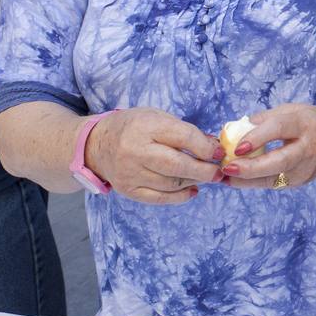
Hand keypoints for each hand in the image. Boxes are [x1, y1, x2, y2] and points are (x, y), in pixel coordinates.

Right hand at [85, 107, 222, 204]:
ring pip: (171, 183)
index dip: (206, 147)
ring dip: (194, 181)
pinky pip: (159, 198)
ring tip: (207, 177)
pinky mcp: (127, 190)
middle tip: (220, 171)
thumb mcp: (157, 117)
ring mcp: (130, 173)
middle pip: (178, 165)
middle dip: (205, 170)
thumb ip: (185, 130)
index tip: (220, 152)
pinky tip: (192, 190)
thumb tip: (214, 146)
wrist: (96, 144)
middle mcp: (135, 152)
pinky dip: (179, 196)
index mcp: (146, 127)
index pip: (183, 138)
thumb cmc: (134, 127)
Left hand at [220, 101, 315, 189]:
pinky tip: (236, 180)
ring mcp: (307, 168)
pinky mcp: (301, 181)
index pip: (279, 130)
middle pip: (279, 161)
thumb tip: (233, 130)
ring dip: (246, 180)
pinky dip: (253, 182)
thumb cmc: (308, 120)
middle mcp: (309, 147)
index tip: (237, 146)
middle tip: (227, 168)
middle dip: (251, 167)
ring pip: (274, 178)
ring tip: (224, 177)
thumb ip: (263, 119)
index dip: (257, 137)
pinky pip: (273, 183)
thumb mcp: (289, 110)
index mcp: (306, 123)